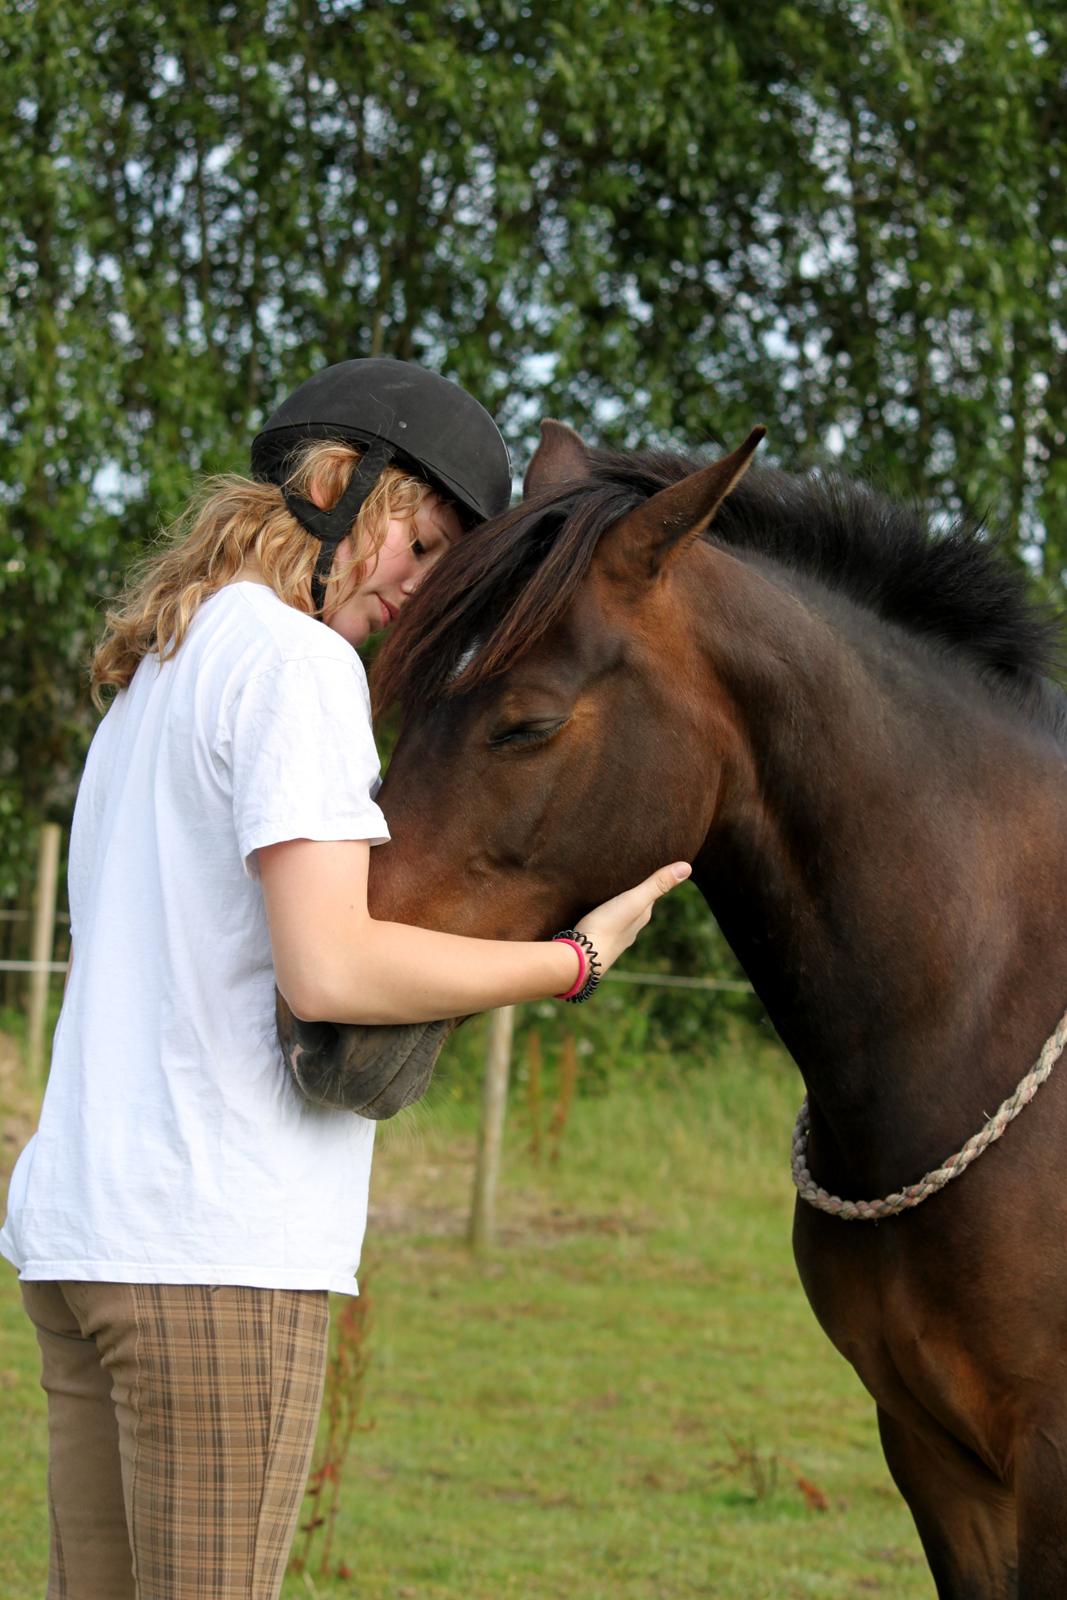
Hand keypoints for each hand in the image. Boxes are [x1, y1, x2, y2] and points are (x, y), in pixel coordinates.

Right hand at [575, 862, 691, 974]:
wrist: (581, 958)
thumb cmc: (608, 927)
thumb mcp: (634, 901)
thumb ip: (657, 885)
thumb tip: (687, 867)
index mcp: (642, 916)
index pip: (651, 894)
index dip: (651, 879)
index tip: (650, 863)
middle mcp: (631, 927)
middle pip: (637, 905)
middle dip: (634, 890)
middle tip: (628, 871)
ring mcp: (614, 935)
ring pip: (620, 914)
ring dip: (618, 902)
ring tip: (610, 886)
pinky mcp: (596, 939)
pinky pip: (604, 922)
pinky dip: (603, 912)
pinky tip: (596, 908)